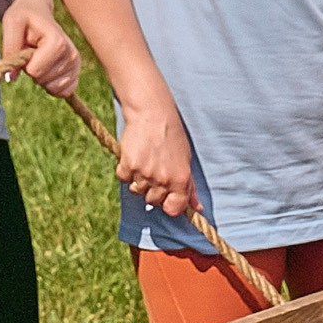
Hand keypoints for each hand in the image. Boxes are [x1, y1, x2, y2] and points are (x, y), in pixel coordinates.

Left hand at [0, 0, 80, 100]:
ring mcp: (76, 64)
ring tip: (39, 58)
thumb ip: (9, 49)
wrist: (38, 11)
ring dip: (41, 78)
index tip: (25, 49)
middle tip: (31, 52)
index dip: (24, 64)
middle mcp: (71, 54)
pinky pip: (64, 92)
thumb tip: (11, 78)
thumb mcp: (11, 23)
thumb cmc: (23, 16)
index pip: (35, 71)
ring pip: (53, 88)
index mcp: (57, 42)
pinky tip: (47, 70)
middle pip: (43, 81)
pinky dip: (51, 86)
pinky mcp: (76, 72)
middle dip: (32, 70)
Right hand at [115, 90, 196, 217]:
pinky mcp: (128, 165)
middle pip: (153, 201)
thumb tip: (198, 209)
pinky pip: (124, 178)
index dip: (169, 205)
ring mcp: (144, 173)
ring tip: (145, 161)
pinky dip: (126, 170)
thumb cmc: (172, 135)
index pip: (174, 209)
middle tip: (154, 170)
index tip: (166, 197)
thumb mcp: (186, 160)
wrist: (152, 113)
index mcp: (181, 179)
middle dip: (153, 190)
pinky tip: (134, 156)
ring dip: (139, 180)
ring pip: (137, 191)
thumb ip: (190, 187)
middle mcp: (163, 179)